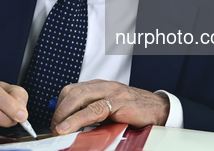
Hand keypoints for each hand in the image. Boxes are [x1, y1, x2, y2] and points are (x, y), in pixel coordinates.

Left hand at [50, 80, 168, 134]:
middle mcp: (104, 86)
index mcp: (100, 86)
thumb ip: (93, 114)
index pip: (72, 90)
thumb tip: (71, 125)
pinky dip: (78, 119)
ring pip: (81, 97)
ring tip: (58, 128)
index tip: (55, 121)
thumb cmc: (134, 110)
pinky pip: (95, 109)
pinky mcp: (120, 103)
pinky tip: (70, 127)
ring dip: (65, 114)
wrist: (159, 110)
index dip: (60, 105)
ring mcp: (112, 93)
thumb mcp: (110, 110)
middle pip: (73, 92)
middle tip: (55, 126)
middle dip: (60, 110)